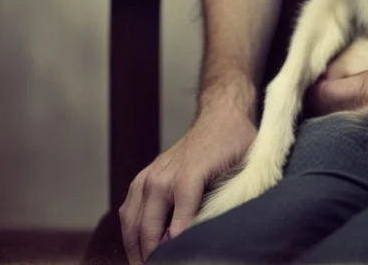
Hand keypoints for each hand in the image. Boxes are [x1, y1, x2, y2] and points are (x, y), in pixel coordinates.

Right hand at [119, 105, 256, 263]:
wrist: (221, 117)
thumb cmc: (234, 145)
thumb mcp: (238, 175)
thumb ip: (219, 204)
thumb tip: (200, 234)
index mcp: (186, 180)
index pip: (175, 232)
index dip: (174, 253)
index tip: (179, 261)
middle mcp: (161, 179)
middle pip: (147, 231)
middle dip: (150, 255)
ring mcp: (149, 177)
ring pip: (131, 224)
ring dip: (136, 247)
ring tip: (148, 262)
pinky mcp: (143, 177)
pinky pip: (128, 210)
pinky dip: (130, 231)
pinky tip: (140, 245)